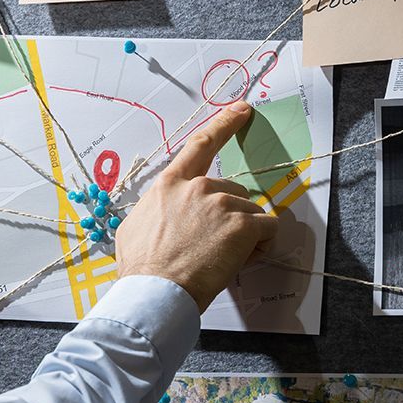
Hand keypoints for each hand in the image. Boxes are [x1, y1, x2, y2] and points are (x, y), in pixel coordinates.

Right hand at [115, 101, 280, 312]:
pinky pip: (267, 229)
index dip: (224, 124)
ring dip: (244, 233)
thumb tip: (162, 215)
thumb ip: (156, 210)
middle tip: (214, 245)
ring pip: (250, 212)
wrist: (155, 291)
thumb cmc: (141, 268)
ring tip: (222, 257)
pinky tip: (241, 259)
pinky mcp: (243, 225)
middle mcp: (198, 187)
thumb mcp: (134, 227)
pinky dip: (261, 245)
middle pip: (233, 192)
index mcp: (170, 184)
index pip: (201, 145)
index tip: (241, 110)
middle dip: (230, 216)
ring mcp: (223, 204)